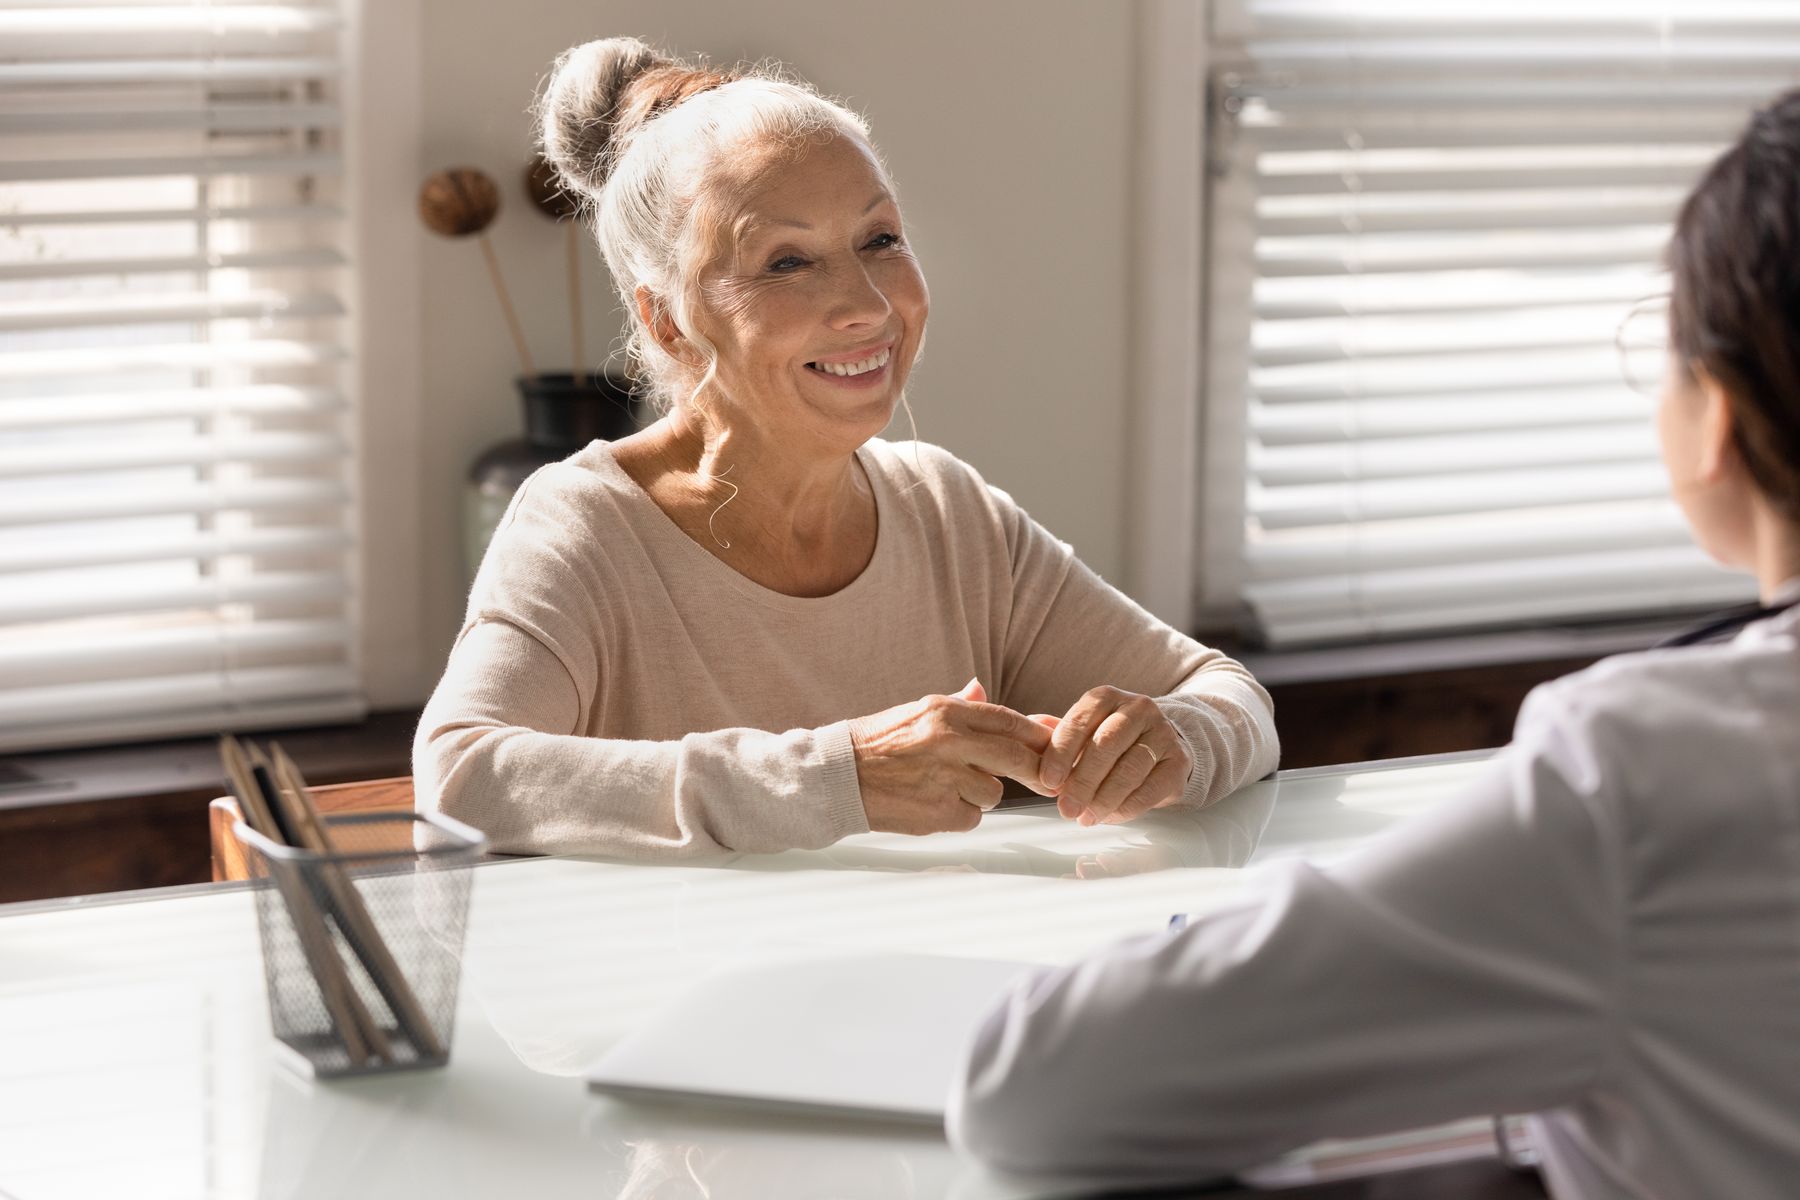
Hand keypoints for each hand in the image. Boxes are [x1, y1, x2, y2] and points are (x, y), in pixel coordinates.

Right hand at [849, 679, 1053, 835]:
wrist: (838, 776)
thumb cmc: (878, 743)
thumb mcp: (916, 712)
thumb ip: (958, 706)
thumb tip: (981, 690)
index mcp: (946, 712)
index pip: (1010, 720)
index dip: (1038, 734)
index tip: (1054, 744)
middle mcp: (950, 741)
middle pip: (1018, 757)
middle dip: (1036, 770)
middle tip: (1048, 781)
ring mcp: (946, 778)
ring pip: (993, 792)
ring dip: (979, 794)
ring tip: (944, 786)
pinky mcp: (939, 812)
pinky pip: (972, 817)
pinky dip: (959, 815)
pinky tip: (933, 804)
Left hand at [1036, 686, 1192, 826]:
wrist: (1161, 748)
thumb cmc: (1112, 742)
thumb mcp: (1083, 732)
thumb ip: (1056, 735)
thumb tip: (1027, 733)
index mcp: (1107, 697)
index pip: (1080, 721)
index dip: (1061, 753)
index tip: (1047, 781)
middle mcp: (1137, 708)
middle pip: (1106, 745)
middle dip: (1082, 781)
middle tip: (1065, 808)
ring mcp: (1162, 733)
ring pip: (1130, 768)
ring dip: (1103, 798)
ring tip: (1085, 818)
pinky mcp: (1179, 761)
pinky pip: (1151, 788)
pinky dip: (1126, 807)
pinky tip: (1109, 817)